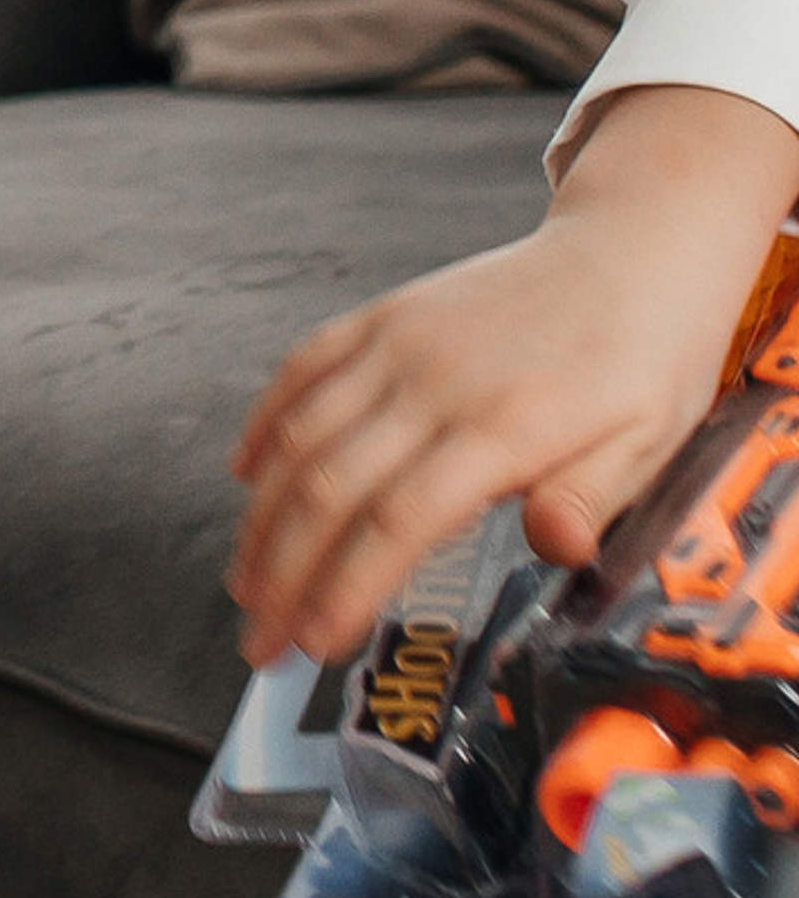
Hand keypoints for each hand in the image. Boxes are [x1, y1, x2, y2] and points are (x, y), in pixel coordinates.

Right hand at [228, 84, 798, 666]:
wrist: (627, 253)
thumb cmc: (644, 359)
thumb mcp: (652, 443)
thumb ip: (593, 496)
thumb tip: (556, 546)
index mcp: (503, 425)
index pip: (399, 521)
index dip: (345, 587)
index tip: (311, 643)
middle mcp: (434, 381)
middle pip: (331, 486)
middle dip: (283, 574)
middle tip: (260, 642)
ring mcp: (400, 342)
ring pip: (303, 433)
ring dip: (262, 515)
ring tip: (246, 580)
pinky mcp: (386, 315)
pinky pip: (304, 366)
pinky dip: (266, 422)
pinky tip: (246, 473)